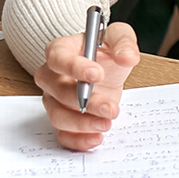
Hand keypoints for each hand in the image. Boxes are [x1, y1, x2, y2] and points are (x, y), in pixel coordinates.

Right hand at [34, 22, 141, 150]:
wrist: (106, 69)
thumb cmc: (104, 50)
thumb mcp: (118, 37)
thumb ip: (124, 43)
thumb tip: (127, 56)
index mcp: (60, 50)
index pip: (57, 57)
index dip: (74, 67)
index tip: (97, 74)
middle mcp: (51, 76)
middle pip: (57, 90)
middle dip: (86, 101)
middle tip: (110, 107)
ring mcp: (53, 100)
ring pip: (58, 116)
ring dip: (83, 123)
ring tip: (106, 123)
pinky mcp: (63, 119)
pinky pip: (62, 135)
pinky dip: (78, 140)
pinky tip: (96, 137)